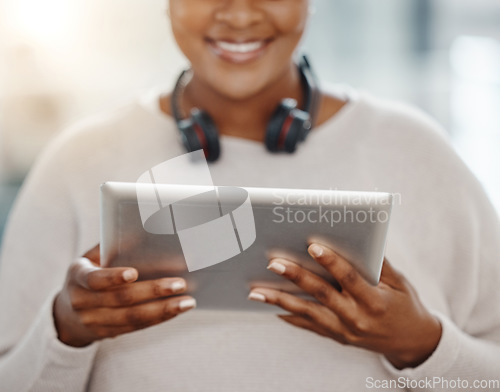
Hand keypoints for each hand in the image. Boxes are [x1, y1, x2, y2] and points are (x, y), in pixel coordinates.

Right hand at [53, 245, 195, 346]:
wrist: (66, 315)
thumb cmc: (88, 275)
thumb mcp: (91, 258)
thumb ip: (111, 246)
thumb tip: (140, 232)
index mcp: (77, 277)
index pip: (94, 279)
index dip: (113, 277)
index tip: (134, 273)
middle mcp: (83, 302)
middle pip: (121, 299)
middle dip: (153, 291)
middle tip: (180, 283)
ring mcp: (95, 322)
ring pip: (132, 318)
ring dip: (163, 309)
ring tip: (187, 301)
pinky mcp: (109, 333)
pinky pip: (137, 327)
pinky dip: (159, 318)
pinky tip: (177, 309)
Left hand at [248, 243, 441, 368]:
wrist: (412, 342)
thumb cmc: (405, 305)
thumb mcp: (400, 283)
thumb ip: (379, 263)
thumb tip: (359, 238)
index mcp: (375, 301)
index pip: (349, 278)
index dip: (331, 262)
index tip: (312, 245)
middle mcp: (357, 318)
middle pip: (321, 294)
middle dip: (296, 277)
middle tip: (274, 263)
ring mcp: (344, 331)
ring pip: (307, 313)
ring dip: (280, 301)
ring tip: (256, 292)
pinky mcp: (336, 337)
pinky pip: (308, 326)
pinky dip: (288, 316)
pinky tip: (270, 306)